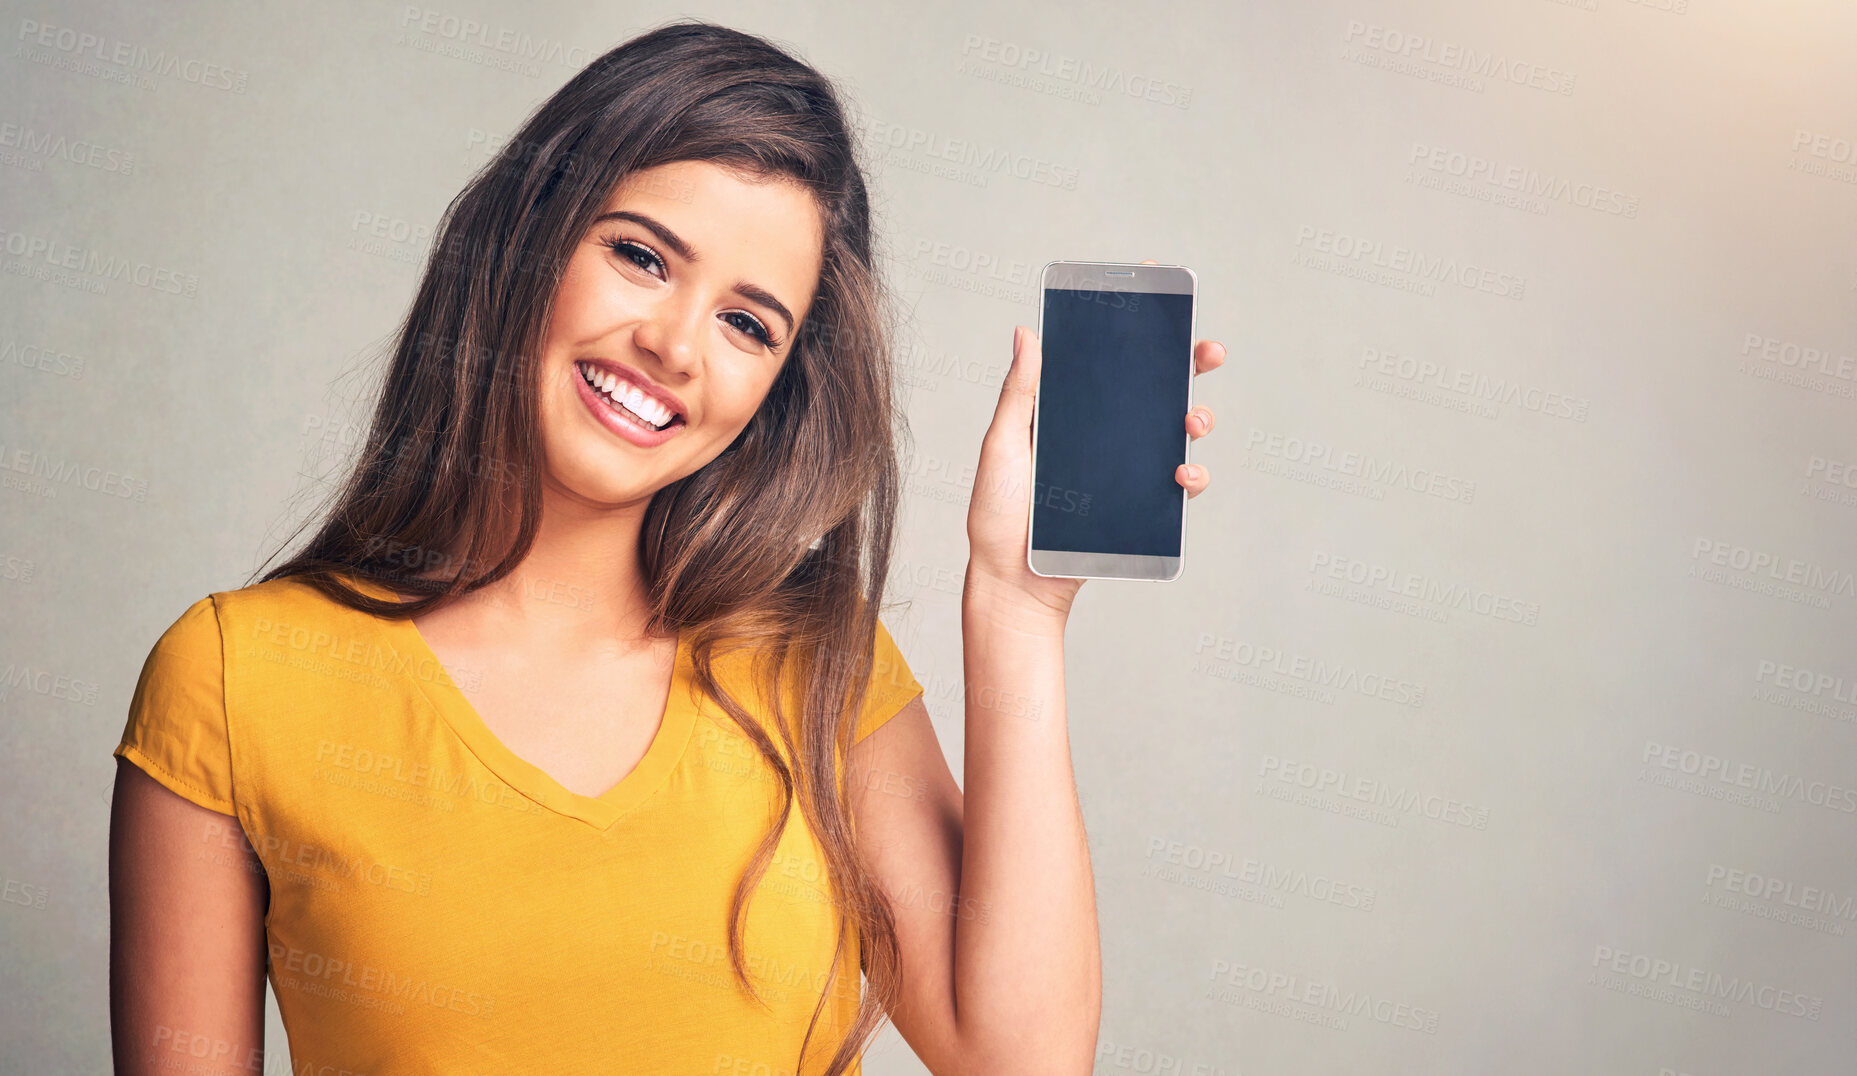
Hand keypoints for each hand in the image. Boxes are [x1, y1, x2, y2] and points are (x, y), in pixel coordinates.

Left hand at [966, 259, 1225, 621]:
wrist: (1014, 581)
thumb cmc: (997, 515)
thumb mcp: (1001, 445)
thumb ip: (1019, 393)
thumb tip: (1026, 332)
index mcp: (1069, 412)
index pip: (1107, 361)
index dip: (1136, 328)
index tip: (1160, 294)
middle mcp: (1101, 436)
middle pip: (1154, 389)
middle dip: (1189, 363)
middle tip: (1206, 350)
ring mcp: (1124, 470)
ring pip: (1174, 432)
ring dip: (1196, 418)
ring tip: (1192, 420)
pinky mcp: (1138, 507)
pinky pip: (1177, 487)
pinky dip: (1191, 476)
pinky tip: (1183, 474)